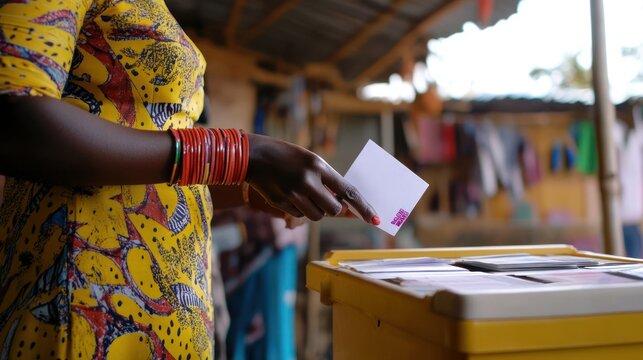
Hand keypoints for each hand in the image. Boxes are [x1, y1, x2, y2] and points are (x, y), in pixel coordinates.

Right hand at [245, 134, 378, 224]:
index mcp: (318, 166)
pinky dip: (301, 209)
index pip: (348, 191)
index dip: (363, 207)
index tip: (374, 219)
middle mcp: (307, 181)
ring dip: (317, 210)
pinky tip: (291, 195)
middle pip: (333, 209)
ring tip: (306, 194)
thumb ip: (327, 180)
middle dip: (333, 208)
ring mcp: (293, 194)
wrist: (254, 156)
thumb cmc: (287, 156)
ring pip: (317, 216)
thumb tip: (344, 204)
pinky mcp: (281, 203)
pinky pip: (300, 215)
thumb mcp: (310, 161)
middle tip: (326, 198)